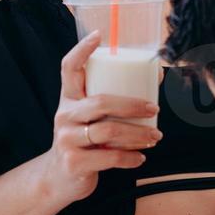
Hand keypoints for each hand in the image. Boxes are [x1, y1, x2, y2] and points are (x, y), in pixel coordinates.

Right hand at [44, 30, 162, 204]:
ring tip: (155, 137)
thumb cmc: (83, 142)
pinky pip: (109, 157)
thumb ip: (112, 102)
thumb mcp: (89, 119)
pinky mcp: (74, 163)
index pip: (69, 68)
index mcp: (68, 99)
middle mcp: (64, 116)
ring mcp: (66, 140)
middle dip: (132, 105)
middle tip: (154, 109)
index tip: (98, 36)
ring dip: (137, 134)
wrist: (58, 179)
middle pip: (100, 102)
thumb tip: (157, 75)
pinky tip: (140, 157)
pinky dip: (130, 158)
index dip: (82, 50)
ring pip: (108, 131)